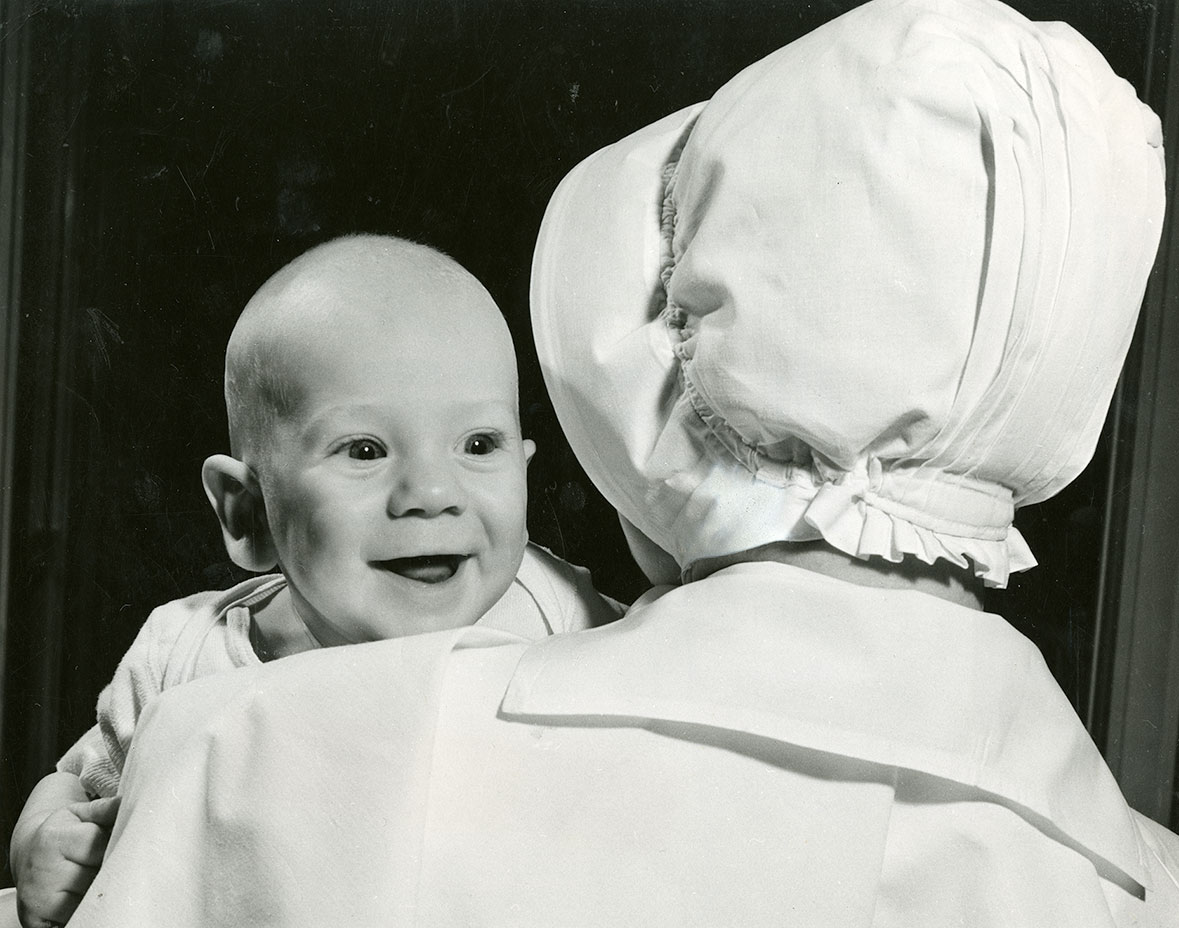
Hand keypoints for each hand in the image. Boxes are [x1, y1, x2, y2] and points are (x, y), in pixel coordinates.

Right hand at [14, 795, 118, 927]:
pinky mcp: (36, 923)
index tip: (125, 841)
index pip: (98, 845)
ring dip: (103, 891)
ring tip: (105, 879)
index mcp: (52, 840)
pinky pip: (75, 918)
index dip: (117, 843)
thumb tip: (129, 801)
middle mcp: (42, 873)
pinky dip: (89, 910)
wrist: (30, 859)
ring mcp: (38, 901)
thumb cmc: (62, 834)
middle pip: (96, 875)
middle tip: (121, 863)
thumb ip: (104, 809)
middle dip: (114, 869)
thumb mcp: (79, 814)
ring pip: (89, 901)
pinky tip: (92, 898)